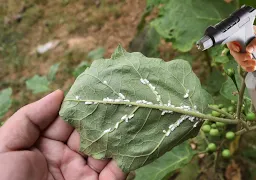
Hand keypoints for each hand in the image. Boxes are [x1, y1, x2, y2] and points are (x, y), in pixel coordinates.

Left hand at [0, 90, 125, 179]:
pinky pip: (117, 173)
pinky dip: (128, 159)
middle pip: (91, 133)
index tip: (99, 89)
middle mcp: (67, 157)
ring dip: (120, 135)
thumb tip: (60, 94)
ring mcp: (84, 174)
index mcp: (46, 145)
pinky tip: (136, 142)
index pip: (69, 120)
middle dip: (106, 118)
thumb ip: (30, 118)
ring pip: (107, 150)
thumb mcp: (5, 147)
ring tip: (134, 116)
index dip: (83, 106)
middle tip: (123, 99)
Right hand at [227, 26, 255, 71]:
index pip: (232, 40)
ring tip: (255, 63)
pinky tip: (253, 68)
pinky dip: (247, 67)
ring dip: (245, 63)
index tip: (238, 49)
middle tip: (250, 57)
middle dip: (241, 57)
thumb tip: (248, 50)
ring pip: (239, 59)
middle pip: (235, 52)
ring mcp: (244, 51)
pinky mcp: (248, 57)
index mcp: (243, 34)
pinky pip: (244, 64)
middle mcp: (241, 43)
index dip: (232, 45)